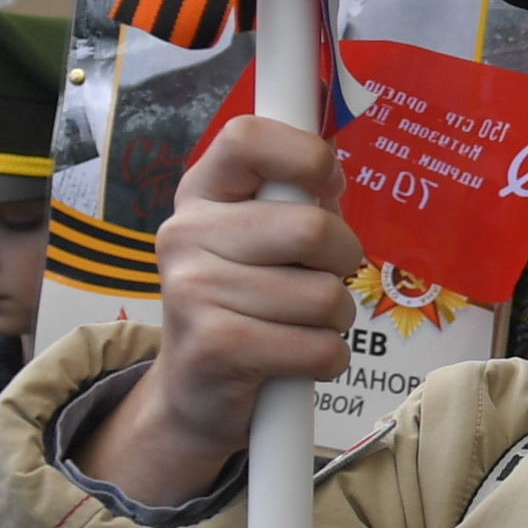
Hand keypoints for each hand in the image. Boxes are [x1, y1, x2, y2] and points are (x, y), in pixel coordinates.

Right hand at [80, 119, 363, 508]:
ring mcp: (191, 291)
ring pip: (324, 296)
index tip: (328, 183)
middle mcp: (185, 234)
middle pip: (311, 228)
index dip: (305, 153)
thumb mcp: (264, 238)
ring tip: (303, 323)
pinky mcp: (212, 348)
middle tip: (324, 276)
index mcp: (201, 193)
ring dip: (335, 317)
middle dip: (343, 259)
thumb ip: (299, 197)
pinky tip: (298, 358)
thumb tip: (333, 169)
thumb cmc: (250, 300)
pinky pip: (318, 347)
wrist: (197, 390)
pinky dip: (328, 358)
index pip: (246, 138)